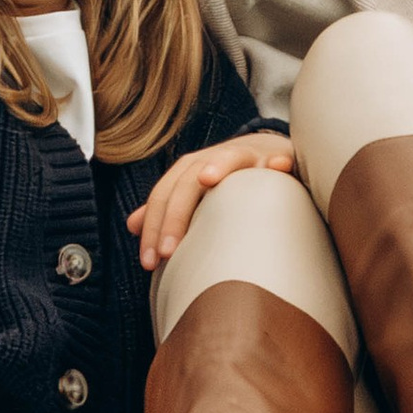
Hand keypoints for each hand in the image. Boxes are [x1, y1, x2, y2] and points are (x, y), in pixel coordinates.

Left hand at [128, 133, 296, 272]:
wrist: (265, 150)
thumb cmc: (226, 180)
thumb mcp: (193, 193)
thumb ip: (166, 208)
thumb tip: (132, 225)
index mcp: (188, 171)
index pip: (162, 197)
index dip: (153, 228)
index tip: (148, 263)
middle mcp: (212, 160)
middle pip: (187, 184)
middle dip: (175, 216)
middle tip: (168, 253)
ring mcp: (245, 157)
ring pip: (228, 159)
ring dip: (218, 165)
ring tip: (207, 178)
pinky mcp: (277, 157)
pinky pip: (279, 159)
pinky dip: (278, 161)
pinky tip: (279, 167)